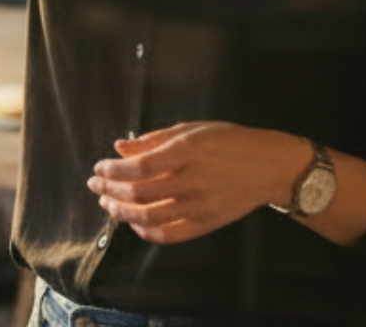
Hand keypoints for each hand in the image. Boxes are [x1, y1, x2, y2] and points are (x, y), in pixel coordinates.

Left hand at [86, 122, 308, 244]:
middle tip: (95, 185)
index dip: (113, 170)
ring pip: (149, 218)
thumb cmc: (230, 141)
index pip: (140, 167)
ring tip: (107, 204)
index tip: (99, 168)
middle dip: (110, 190)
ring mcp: (199, 207)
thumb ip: (154, 140)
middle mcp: (192, 181)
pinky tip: (134, 221)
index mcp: (189, 151)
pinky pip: (168, 235)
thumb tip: (119, 148)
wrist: (270, 167)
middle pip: (140, 193)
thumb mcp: (193, 130)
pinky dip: (145, 231)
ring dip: (122, 212)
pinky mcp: (205, 224)